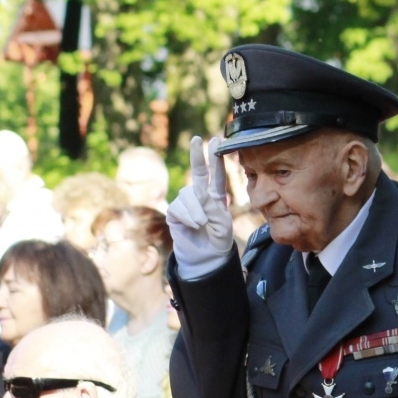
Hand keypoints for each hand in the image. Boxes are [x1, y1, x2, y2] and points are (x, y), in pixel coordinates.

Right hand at [167, 135, 234, 272]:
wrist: (206, 258)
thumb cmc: (218, 240)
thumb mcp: (222, 224)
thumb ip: (213, 207)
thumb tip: (199, 193)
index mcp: (216, 197)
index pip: (217, 175)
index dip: (216, 158)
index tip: (216, 141)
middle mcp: (200, 196)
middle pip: (198, 173)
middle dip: (197, 155)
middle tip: (197, 139)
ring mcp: (186, 204)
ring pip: (188, 196)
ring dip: (196, 210)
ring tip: (202, 224)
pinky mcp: (175, 213)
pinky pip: (179, 208)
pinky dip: (188, 218)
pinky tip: (194, 226)